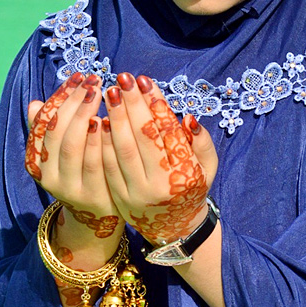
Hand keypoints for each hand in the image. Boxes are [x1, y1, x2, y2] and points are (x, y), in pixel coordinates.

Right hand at [25, 71, 121, 241]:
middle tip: (92, 81)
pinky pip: (95, 163)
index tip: (78, 77)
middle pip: (57, 132)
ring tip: (100, 94)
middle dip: (74, 103)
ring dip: (86, 117)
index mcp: (36, 161)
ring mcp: (69, 188)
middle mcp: (48, 176)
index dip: (60, 97)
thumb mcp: (62, 152)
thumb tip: (35, 103)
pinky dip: (100, 140)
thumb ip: (50, 128)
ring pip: (73, 147)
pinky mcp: (92, 196)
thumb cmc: (82, 171)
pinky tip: (108, 121)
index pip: (43, 122)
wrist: (98, 214)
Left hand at [101, 73, 217, 245]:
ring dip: (114, 118)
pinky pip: (107, 164)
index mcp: (184, 173)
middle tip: (123, 79)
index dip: (156, 104)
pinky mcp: (118, 197)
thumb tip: (186, 116)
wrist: (173, 228)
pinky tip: (98, 119)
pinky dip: (102, 141)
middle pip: (143, 136)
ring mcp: (136, 192)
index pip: (168, 131)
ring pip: (122, 149)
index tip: (145, 80)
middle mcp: (160, 184)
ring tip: (108, 93)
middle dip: (132, 104)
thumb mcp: (207, 167)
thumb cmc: (191, 187)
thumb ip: (201, 142)